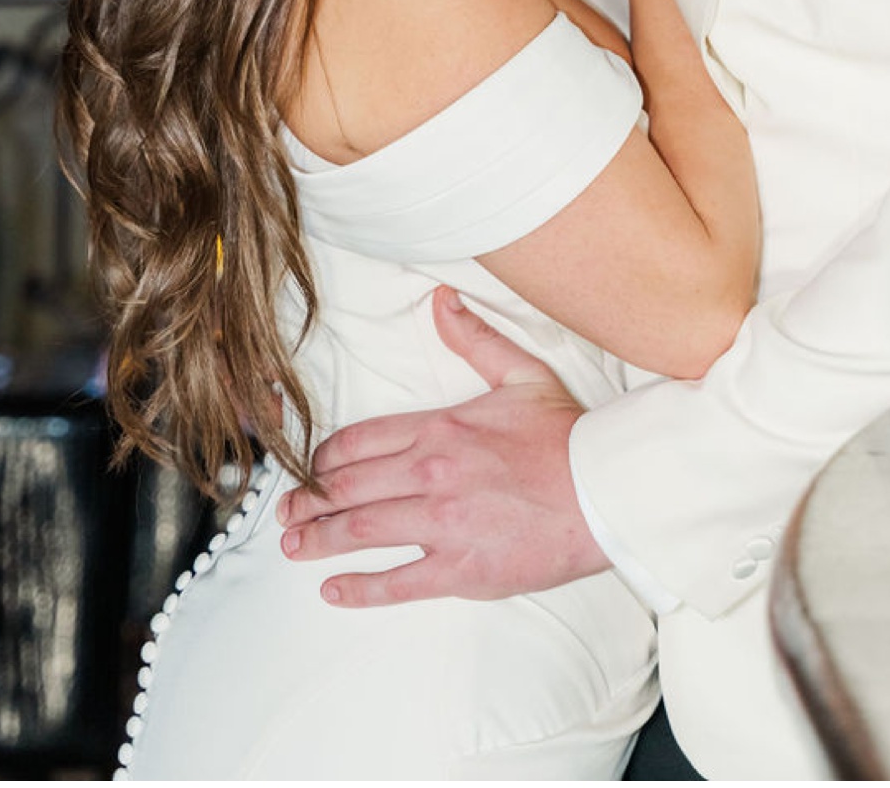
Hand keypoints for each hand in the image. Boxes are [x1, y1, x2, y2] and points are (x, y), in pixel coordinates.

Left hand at [276, 286, 608, 605]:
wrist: (605, 492)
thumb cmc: (565, 436)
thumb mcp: (520, 374)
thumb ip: (475, 338)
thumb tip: (443, 300)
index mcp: (440, 427)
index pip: (360, 441)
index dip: (324, 457)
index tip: (307, 468)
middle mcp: (431, 474)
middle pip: (349, 487)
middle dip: (308, 500)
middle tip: (283, 512)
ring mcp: (442, 525)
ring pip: (361, 532)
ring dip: (318, 539)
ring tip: (293, 546)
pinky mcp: (461, 570)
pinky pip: (397, 582)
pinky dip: (359, 588)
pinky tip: (333, 590)